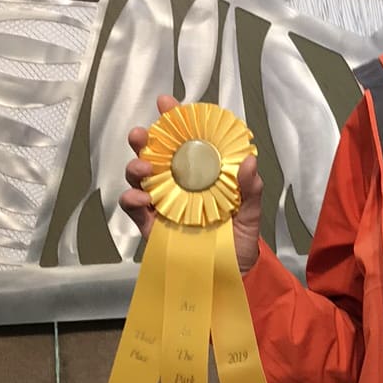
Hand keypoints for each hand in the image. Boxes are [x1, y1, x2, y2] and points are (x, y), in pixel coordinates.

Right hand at [120, 94, 264, 273]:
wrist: (231, 278)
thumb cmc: (241, 242)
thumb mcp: (250, 213)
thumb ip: (250, 189)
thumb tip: (249, 161)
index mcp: (200, 174)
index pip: (185, 142)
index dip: (173, 121)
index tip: (166, 104)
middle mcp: (177, 185)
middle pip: (154, 155)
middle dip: (143, 139)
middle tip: (141, 133)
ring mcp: (162, 204)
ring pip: (139, 177)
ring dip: (136, 166)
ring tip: (143, 166)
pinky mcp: (151, 226)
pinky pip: (135, 208)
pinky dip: (132, 199)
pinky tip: (140, 197)